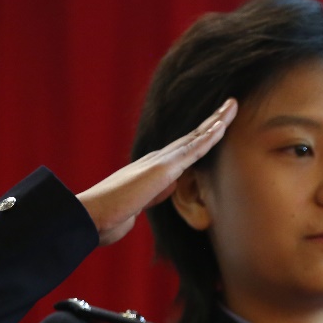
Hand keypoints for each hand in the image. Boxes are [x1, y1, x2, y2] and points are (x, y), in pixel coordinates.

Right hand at [77, 98, 236, 245]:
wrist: (90, 216)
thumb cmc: (108, 217)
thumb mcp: (138, 206)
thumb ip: (155, 194)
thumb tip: (171, 185)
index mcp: (151, 170)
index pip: (184, 151)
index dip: (202, 138)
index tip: (217, 128)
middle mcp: (156, 160)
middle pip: (192, 138)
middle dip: (213, 122)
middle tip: (230, 106)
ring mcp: (160, 162)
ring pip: (195, 138)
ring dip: (215, 122)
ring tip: (232, 105)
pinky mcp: (163, 169)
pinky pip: (192, 150)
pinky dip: (208, 137)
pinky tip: (221, 125)